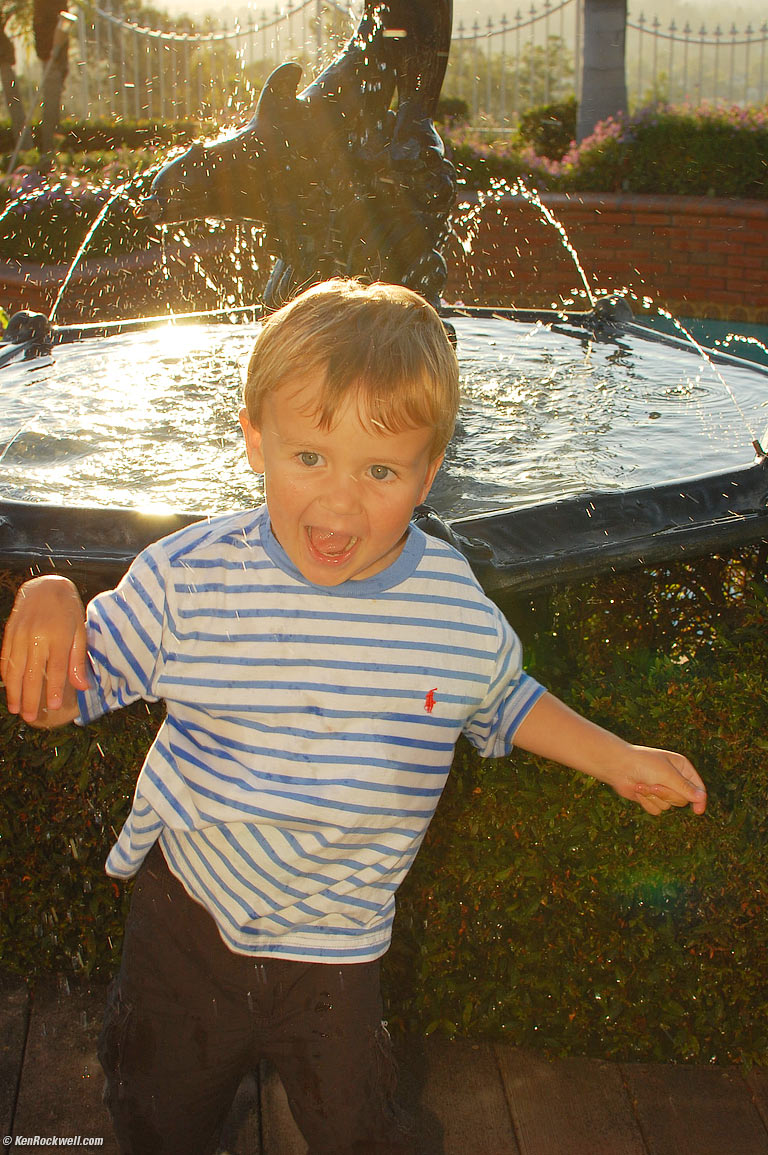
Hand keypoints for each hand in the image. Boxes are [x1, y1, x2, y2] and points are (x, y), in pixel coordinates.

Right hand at [1, 575, 87, 723]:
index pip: (56, 668)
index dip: (53, 689)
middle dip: (30, 698)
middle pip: (32, 673)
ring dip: (14, 691)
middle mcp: (37, 636)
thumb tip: (82, 687)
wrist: (46, 586)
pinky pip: (5, 657)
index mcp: (59, 636)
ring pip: (14, 668)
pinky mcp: (9, 632)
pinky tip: (8, 689)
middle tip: (30, 717)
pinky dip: (5, 675)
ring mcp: (20, 634)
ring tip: (16, 709)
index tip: (52, 707)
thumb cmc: (68, 611)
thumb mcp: (79, 632)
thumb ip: (78, 660)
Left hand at [608, 745, 706, 815]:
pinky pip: (656, 809)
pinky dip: (646, 802)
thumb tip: (701, 798)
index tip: (698, 811)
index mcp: (682, 767)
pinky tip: (638, 790)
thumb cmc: (643, 764)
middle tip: (654, 785)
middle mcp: (674, 779)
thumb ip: (684, 788)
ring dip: (654, 797)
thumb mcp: (667, 774)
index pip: (697, 787)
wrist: (618, 766)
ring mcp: (662, 789)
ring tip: (642, 784)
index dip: (699, 799)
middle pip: (682, 800)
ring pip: (668, 806)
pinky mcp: (651, 798)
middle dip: (667, 795)